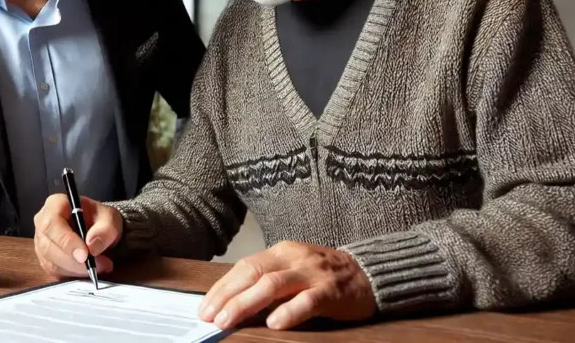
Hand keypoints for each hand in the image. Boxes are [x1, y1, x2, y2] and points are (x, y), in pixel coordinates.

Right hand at [33, 194, 122, 278]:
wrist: (99, 230)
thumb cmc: (100, 219)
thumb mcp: (109, 218)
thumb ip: (104, 230)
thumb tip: (92, 246)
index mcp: (55, 205)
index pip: (51, 223)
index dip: (66, 241)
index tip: (85, 255)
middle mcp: (42, 224)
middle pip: (49, 247)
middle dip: (75, 261)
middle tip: (100, 265)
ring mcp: (42, 244)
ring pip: (52, 263)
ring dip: (78, 270)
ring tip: (102, 266)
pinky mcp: (46, 261)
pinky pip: (56, 273)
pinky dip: (75, 275)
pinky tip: (90, 270)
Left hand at [199, 241, 374, 330]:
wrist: (369, 273)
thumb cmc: (324, 276)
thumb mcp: (293, 270)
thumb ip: (267, 281)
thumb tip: (232, 303)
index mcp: (281, 252)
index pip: (244, 266)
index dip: (222, 287)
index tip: (205, 307)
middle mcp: (293, 258)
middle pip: (253, 273)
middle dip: (228, 296)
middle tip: (210, 317)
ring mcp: (312, 273)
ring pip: (273, 285)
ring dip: (247, 303)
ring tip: (229, 321)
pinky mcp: (331, 290)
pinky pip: (308, 300)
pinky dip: (289, 311)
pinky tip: (274, 323)